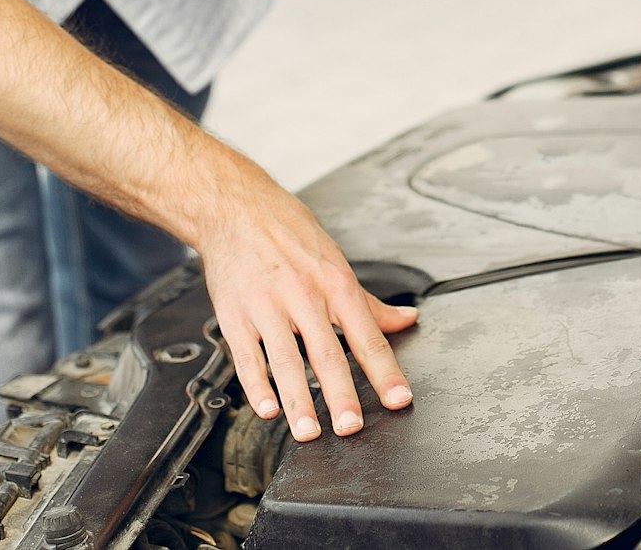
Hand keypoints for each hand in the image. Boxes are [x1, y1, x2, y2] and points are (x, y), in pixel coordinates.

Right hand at [194, 153, 418, 440]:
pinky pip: (247, 356)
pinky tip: (266, 408)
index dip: (385, 370)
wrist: (235, 208)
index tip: (399, 399)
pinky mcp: (235, 314)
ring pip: (286, 360)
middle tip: (351, 427)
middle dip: (341, 393)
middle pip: (327, 352)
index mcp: (335, 282)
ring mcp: (267, 306)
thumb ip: (370, 302)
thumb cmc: (288, 233)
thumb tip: (406, 320)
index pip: (367, 334)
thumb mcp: (335, 260)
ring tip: (308, 431)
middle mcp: (303, 294)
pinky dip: (257, 385)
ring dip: (297, 400)